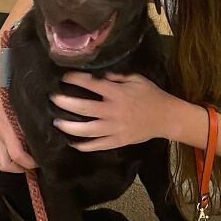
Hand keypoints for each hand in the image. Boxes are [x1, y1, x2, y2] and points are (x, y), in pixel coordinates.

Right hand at [0, 66, 37, 172]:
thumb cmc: (9, 78)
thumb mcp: (25, 95)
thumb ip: (38, 110)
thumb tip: (57, 120)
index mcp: (6, 125)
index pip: (18, 155)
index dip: (32, 163)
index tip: (46, 159)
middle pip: (6, 164)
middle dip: (22, 169)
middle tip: (38, 163)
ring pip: (1, 159)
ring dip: (15, 163)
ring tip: (31, 157)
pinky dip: (10, 152)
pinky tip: (24, 144)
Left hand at [50, 72, 175, 150]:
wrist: (167, 117)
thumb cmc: (151, 95)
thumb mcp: (136, 79)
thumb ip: (116, 76)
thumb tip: (97, 74)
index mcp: (118, 93)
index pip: (91, 85)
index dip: (75, 80)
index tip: (64, 77)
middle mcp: (113, 111)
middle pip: (84, 108)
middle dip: (65, 102)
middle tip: (53, 98)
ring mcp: (115, 128)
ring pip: (87, 130)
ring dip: (69, 126)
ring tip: (57, 122)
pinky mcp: (118, 141)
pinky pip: (98, 145)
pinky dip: (84, 145)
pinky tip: (72, 142)